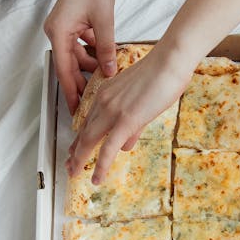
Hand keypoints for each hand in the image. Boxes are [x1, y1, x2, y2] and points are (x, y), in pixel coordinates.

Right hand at [44, 0, 116, 114]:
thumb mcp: (104, 21)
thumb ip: (106, 48)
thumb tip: (109, 71)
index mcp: (58, 32)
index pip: (64, 70)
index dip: (71, 91)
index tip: (76, 110)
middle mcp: (56, 32)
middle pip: (68, 66)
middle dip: (80, 83)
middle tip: (91, 103)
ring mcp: (63, 28)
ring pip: (75, 57)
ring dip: (89, 68)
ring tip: (104, 81)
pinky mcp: (71, 25)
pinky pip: (79, 46)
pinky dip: (91, 54)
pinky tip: (105, 60)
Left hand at [66, 45, 193, 183]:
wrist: (170, 61)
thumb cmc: (162, 75)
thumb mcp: (142, 101)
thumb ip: (132, 125)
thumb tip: (126, 144)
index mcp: (106, 93)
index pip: (88, 120)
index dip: (80, 138)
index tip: (74, 149)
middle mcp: (104, 102)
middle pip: (84, 132)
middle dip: (75, 152)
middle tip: (70, 166)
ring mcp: (112, 111)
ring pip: (90, 141)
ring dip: (81, 160)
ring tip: (76, 174)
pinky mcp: (125, 120)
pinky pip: (108, 148)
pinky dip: (101, 166)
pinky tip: (97, 178)